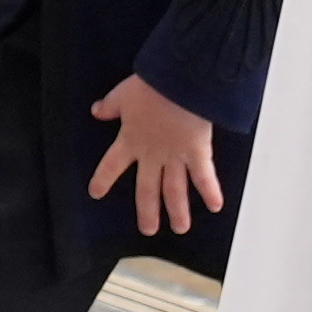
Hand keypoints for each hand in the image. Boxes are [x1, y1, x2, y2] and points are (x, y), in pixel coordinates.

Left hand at [88, 76, 226, 244]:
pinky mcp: (197, 151)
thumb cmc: (152, 85)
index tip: (96, 193)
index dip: (102, 179)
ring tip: (180, 228)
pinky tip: (216, 207)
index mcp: (130, 140)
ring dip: (178, 211)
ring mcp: (175, 156)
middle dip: (147, 211)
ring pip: (175, 190)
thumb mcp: (123, 94)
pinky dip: (210, 191)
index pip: (110, 165)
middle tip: (148, 230)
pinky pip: (204, 175)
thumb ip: (110, 106)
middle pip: (147, 189)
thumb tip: (96, 111)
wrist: (180, 81)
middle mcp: (152, 154)